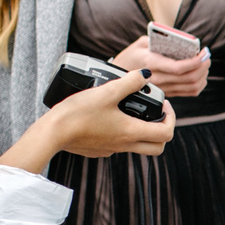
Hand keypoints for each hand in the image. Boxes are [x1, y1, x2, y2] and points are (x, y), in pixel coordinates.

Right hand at [9, 65, 175, 168]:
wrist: (53, 132)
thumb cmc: (78, 113)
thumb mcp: (107, 91)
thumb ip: (129, 82)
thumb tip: (146, 74)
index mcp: (131, 132)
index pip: (166, 134)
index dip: (171, 119)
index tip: (163, 105)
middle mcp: (124, 145)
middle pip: (157, 148)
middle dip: (162, 130)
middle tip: (155, 113)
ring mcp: (111, 150)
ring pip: (137, 147)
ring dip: (142, 131)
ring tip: (132, 111)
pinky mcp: (98, 150)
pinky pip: (118, 145)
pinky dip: (122, 133)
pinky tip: (109, 117)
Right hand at [111, 34, 208, 98]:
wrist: (117, 78)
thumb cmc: (131, 56)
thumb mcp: (141, 42)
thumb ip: (160, 39)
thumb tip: (182, 40)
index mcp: (151, 64)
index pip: (178, 67)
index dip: (194, 61)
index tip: (202, 53)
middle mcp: (158, 79)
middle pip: (189, 77)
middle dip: (203, 66)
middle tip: (206, 56)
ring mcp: (163, 89)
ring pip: (192, 86)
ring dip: (203, 74)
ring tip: (204, 63)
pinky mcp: (167, 94)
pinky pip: (189, 92)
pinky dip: (199, 83)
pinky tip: (200, 74)